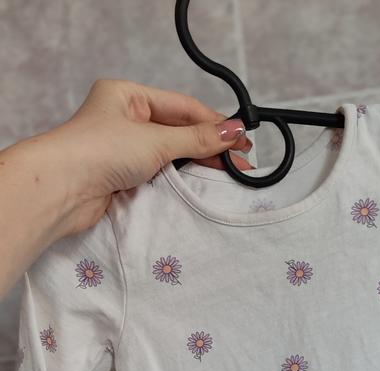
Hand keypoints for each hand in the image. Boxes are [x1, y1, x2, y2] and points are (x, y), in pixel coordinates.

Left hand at [36, 78, 254, 236]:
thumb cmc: (100, 151)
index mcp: (127, 95)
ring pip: (171, 154)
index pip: (183, 106)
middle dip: (210, 146)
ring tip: (228, 174)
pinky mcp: (123, 177)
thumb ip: (198, 138)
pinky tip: (201, 184)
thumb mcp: (156, 139)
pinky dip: (180, 178)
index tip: (242, 138)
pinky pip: (160, 174)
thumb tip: (236, 131)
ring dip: (198, 163)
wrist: (61, 190)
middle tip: (241, 161)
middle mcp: (125, 119)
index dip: (215, 122)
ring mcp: (124, 149)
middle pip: (178, 130)